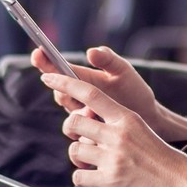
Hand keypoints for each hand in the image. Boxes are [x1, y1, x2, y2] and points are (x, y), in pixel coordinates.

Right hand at [32, 46, 160, 127]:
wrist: (148, 117)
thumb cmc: (134, 90)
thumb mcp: (123, 71)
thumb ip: (108, 59)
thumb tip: (91, 52)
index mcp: (82, 78)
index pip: (56, 69)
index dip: (44, 62)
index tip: (37, 53)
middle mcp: (77, 97)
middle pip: (58, 93)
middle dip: (62, 91)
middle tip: (70, 89)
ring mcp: (81, 115)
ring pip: (67, 115)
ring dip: (76, 112)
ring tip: (92, 112)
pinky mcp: (88, 133)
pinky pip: (77, 134)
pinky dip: (84, 130)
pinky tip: (97, 126)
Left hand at [42, 73, 186, 186]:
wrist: (179, 182)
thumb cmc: (157, 156)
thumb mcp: (138, 128)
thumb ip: (113, 121)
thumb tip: (84, 115)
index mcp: (126, 118)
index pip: (90, 94)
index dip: (65, 83)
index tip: (48, 76)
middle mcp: (118, 135)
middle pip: (74, 122)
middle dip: (70, 129)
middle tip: (79, 136)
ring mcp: (114, 158)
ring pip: (74, 150)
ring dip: (79, 157)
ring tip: (94, 161)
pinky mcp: (110, 180)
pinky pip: (78, 176)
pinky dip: (82, 178)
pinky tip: (95, 177)